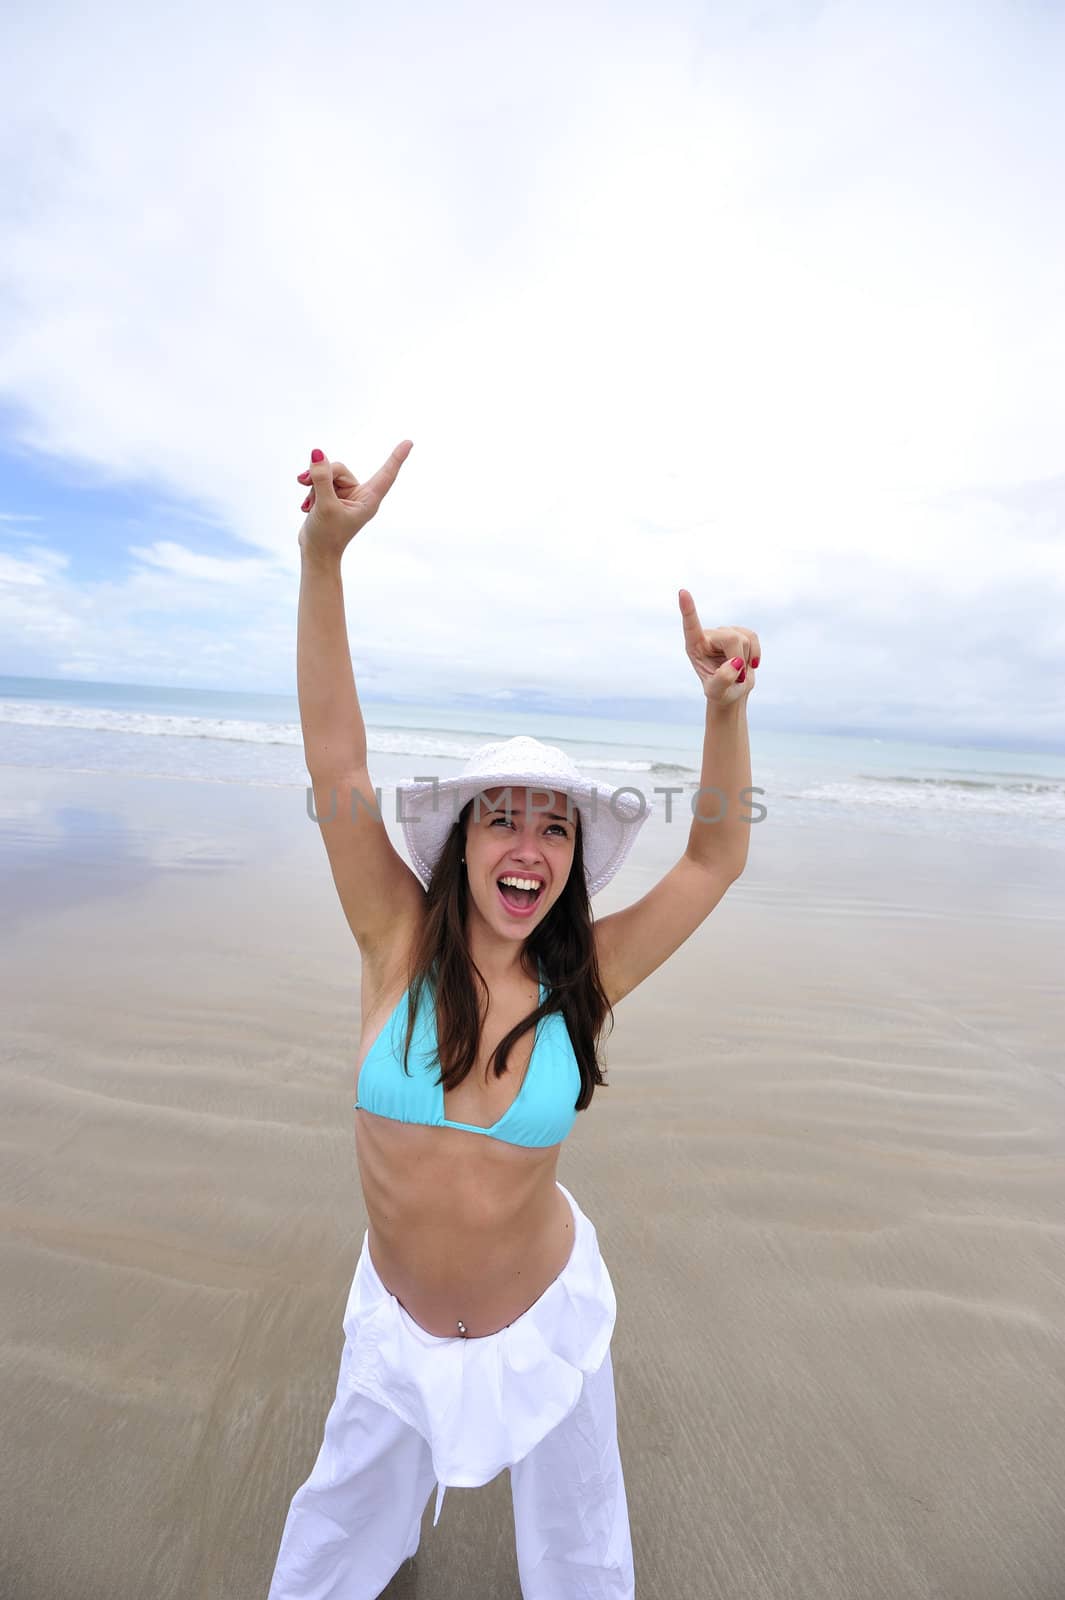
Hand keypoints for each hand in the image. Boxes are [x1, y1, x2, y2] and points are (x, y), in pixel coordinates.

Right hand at [296, 441, 412, 561]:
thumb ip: (322, 478)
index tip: (410, 442)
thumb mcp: (325, 505)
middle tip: (305, 482)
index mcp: (369, 499)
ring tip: (309, 504)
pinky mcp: (333, 497)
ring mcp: (346, 496)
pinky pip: (321, 481)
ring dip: (313, 485)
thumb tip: (318, 453)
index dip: (397, 457)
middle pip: (340, 469)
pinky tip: (306, 506)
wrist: (316, 554)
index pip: (386, 474)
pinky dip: (311, 490)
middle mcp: (360, 495)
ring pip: (327, 474)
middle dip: (321, 474)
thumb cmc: (326, 536)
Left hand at [678, 589, 760, 704]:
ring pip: (745, 638)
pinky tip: (749, 663)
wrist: (732, 691)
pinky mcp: (739, 632)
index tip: (683, 593)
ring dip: (747, 659)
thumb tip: (735, 662)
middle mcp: (708, 635)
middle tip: (736, 677)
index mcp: (694, 647)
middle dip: (739, 659)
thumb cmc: (720, 691)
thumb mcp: (717, 692)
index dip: (688, 609)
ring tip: (738, 671)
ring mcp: (725, 632)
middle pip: (732, 638)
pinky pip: (753, 637)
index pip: (691, 626)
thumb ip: (723, 680)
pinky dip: (756, 653)